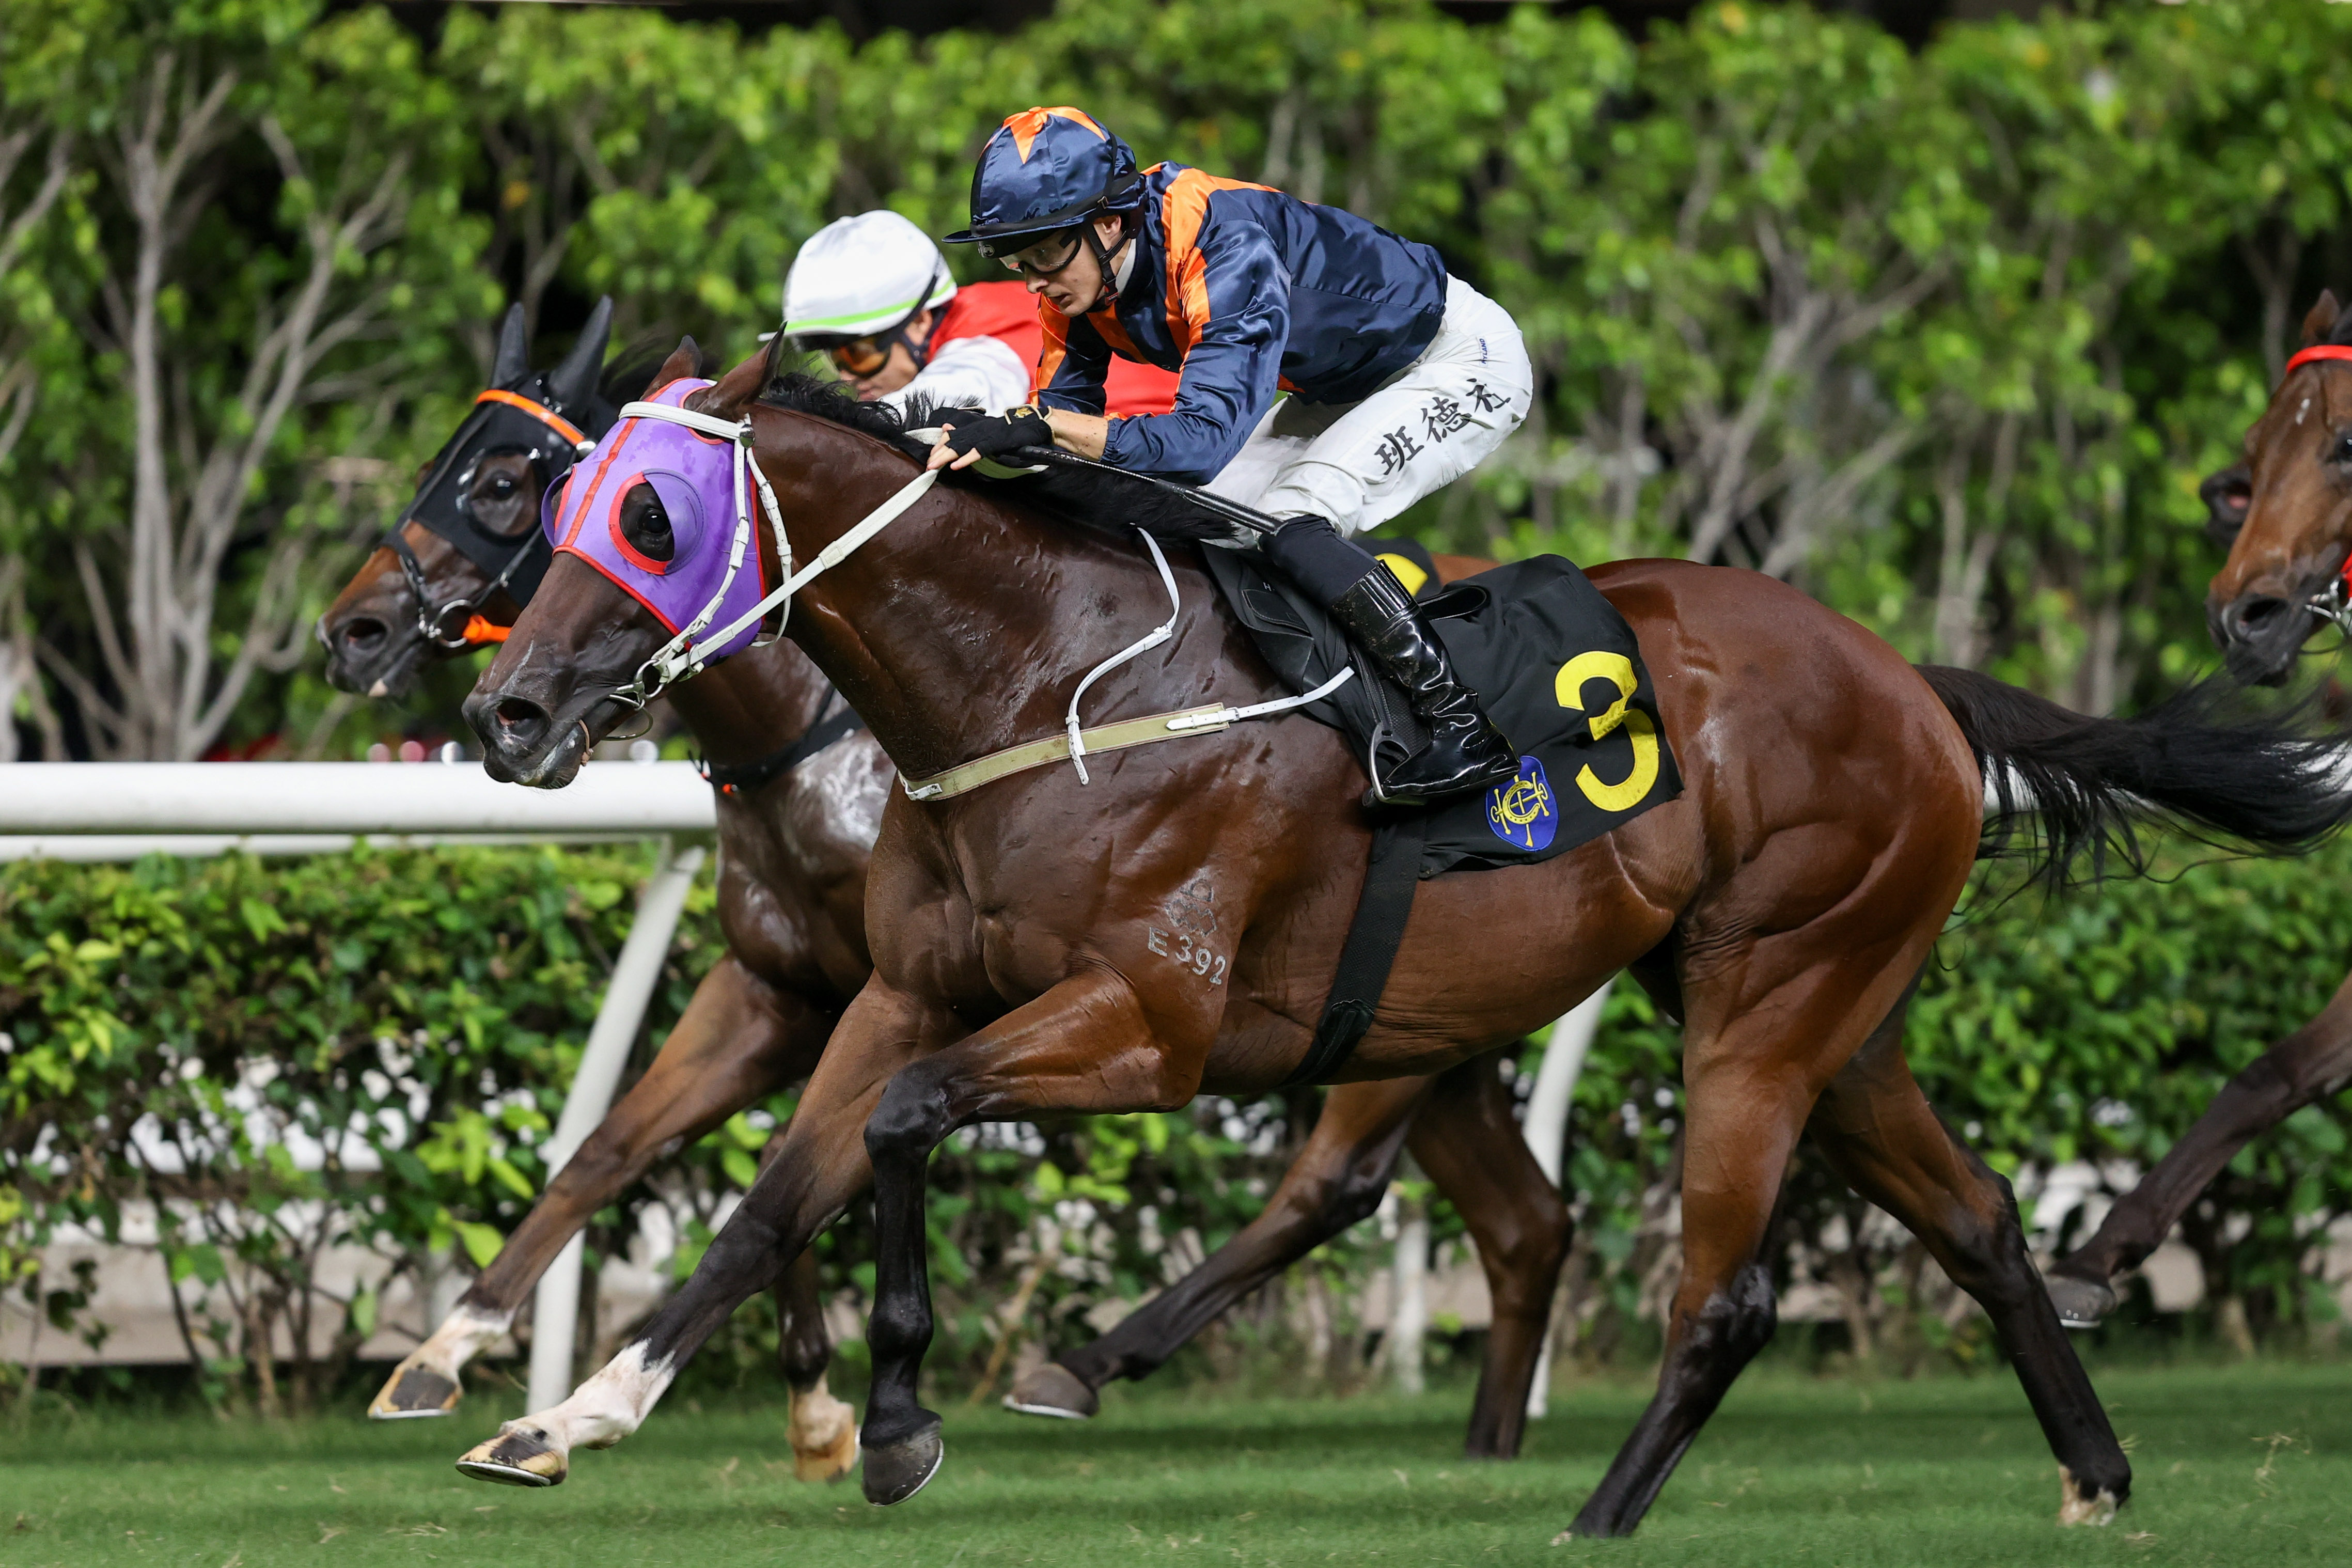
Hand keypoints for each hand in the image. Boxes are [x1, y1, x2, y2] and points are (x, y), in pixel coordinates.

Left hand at [925, 405, 1051, 471]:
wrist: (1031, 424)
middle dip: (937, 454)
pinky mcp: (994, 442)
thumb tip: (947, 429)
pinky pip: (977, 452)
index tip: (930, 458)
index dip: (939, 446)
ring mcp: (985, 435)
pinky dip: (966, 459)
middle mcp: (976, 430)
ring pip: (960, 446)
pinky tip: (956, 466)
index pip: (951, 436)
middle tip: (927, 466)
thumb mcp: (987, 432)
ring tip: (934, 466)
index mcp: (974, 428)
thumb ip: (970, 434)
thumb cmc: (1010, 431)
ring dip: (945, 457)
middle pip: (952, 441)